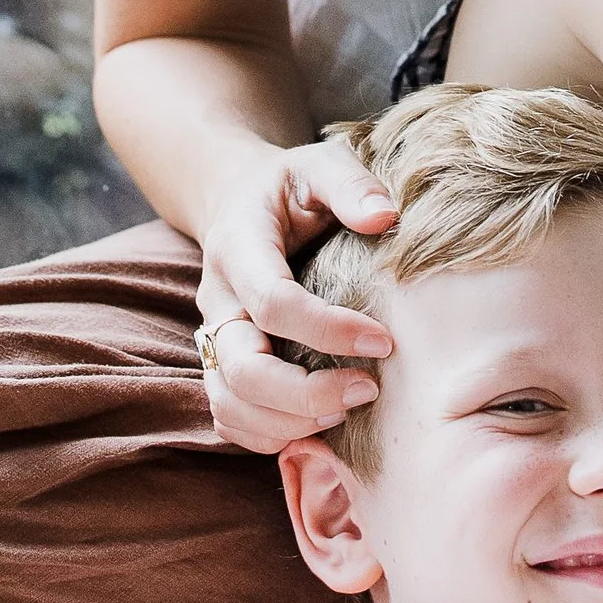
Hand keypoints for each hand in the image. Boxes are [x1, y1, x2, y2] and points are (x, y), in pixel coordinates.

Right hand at [193, 138, 399, 454]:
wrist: (240, 200)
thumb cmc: (291, 188)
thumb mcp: (320, 166)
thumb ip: (351, 184)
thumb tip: (386, 217)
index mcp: (238, 248)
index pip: (272, 303)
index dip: (327, 330)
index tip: (384, 341)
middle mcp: (218, 301)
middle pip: (242, 370)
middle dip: (305, 393)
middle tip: (369, 390)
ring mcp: (216, 339)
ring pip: (230, 404)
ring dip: (290, 422)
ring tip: (347, 410)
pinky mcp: (222, 365)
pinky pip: (230, 419)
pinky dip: (270, 436)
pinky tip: (320, 425)